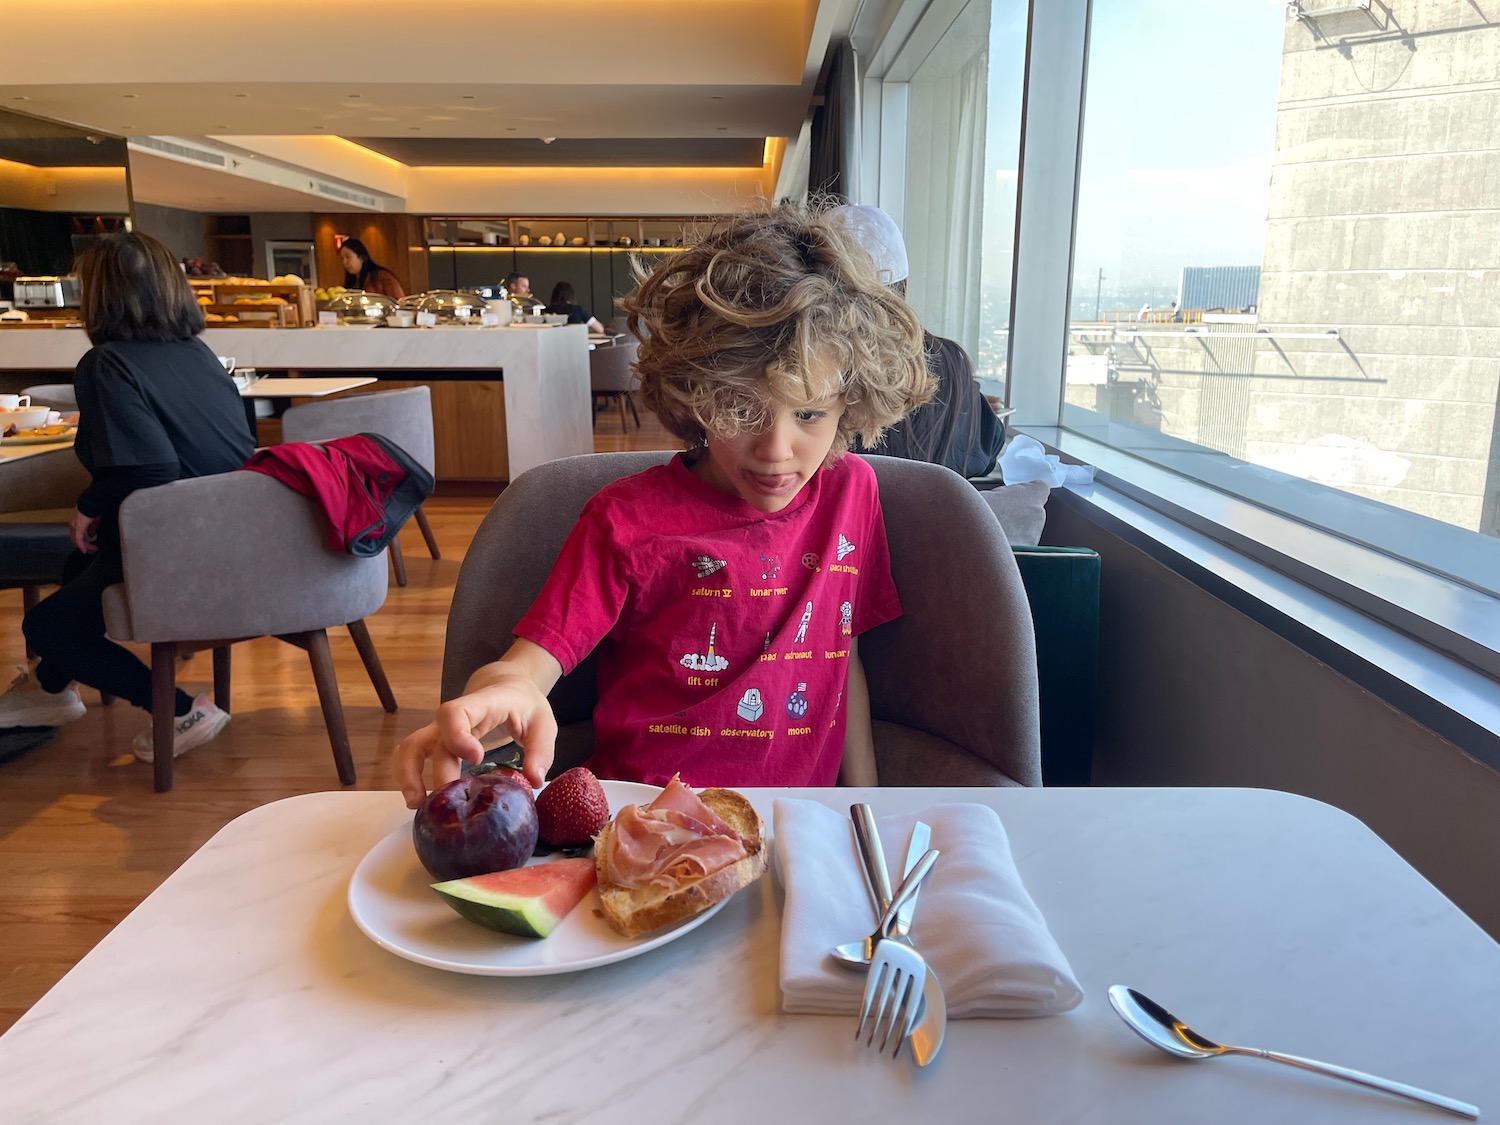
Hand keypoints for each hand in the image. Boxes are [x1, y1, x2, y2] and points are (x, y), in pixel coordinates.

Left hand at [69, 509, 99, 553]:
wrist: (92, 502)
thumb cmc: (93, 508)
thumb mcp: (94, 520)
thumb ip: (92, 528)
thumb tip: (91, 534)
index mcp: (76, 521)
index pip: (77, 534)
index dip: (83, 541)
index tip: (89, 546)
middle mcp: (73, 524)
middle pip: (75, 538)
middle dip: (83, 545)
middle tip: (90, 550)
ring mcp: (74, 526)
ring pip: (76, 540)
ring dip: (84, 546)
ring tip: (91, 550)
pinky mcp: (78, 528)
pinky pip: (79, 539)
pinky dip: (82, 546)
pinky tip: (86, 549)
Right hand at [392, 675, 558, 808]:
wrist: (507, 686)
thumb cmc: (524, 704)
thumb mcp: (544, 723)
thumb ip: (541, 751)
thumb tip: (534, 781)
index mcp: (479, 706)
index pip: (454, 714)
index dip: (458, 736)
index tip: (476, 758)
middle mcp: (453, 719)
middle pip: (430, 740)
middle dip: (437, 773)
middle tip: (450, 804)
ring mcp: (441, 730)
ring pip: (410, 746)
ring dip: (407, 774)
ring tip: (416, 804)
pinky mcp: (438, 743)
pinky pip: (412, 754)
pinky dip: (408, 775)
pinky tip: (417, 800)